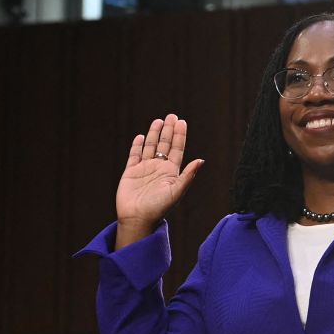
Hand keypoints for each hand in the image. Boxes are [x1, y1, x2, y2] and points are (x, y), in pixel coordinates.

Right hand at [115, 114, 204, 248]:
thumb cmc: (159, 208)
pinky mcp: (131, 172)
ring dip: (154, 134)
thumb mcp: (176, 191)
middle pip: (164, 145)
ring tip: (158, 121)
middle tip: (171, 115)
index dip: (179, 135)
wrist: (137, 218)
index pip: (176, 149)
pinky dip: (137, 145)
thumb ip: (188, 175)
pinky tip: (141, 136)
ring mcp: (144, 169)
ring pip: (150, 147)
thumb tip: (201, 160)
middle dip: (168, 130)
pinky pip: (134, 155)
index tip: (181, 122)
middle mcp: (159, 168)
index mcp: (171, 172)